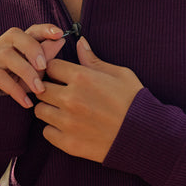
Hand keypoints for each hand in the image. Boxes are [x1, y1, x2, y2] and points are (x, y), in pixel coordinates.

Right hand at [0, 24, 65, 106]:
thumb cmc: (11, 100)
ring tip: (39, 90)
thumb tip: (59, 41)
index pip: (27, 31)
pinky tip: (26, 103)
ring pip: (5, 55)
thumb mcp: (31, 81)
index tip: (60, 34)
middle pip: (13, 35)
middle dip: (33, 48)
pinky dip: (15, 89)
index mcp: (10, 49)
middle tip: (44, 66)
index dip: (43, 29)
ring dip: (26, 72)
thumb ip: (43, 62)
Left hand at [34, 37, 142, 161]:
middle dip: (48, 87)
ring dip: (49, 108)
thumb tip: (79, 42)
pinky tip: (67, 126)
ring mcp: (68, 122)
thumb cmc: (134, 101)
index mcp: (82, 78)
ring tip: (63, 110)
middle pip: (40, 88)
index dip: (56, 69)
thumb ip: (93, 60)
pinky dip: (54, 129)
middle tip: (60, 92)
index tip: (62, 75)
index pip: (50, 66)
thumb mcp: (119, 74)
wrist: (145, 136)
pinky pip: (46, 132)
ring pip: (40, 110)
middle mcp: (70, 99)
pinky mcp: (68, 143)